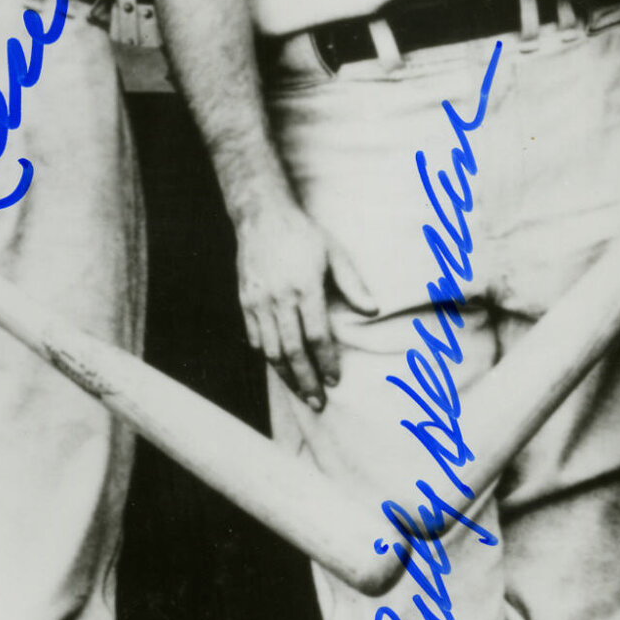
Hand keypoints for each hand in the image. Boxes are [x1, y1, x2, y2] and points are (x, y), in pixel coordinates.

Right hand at [234, 193, 358, 410]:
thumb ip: (353, 284)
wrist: (261, 216)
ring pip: (269, 350)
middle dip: (306, 380)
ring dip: (286, 376)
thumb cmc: (303, 234)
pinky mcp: (244, 301)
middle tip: (318, 402)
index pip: (316, 335)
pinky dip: (266, 357)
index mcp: (304, 287)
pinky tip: (279, 369)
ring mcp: (258, 301)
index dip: (326, 362)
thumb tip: (374, 310)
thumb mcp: (335, 253)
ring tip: (300, 393)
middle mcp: (278, 298)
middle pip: (291, 350)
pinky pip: (254, 338)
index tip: (335, 380)